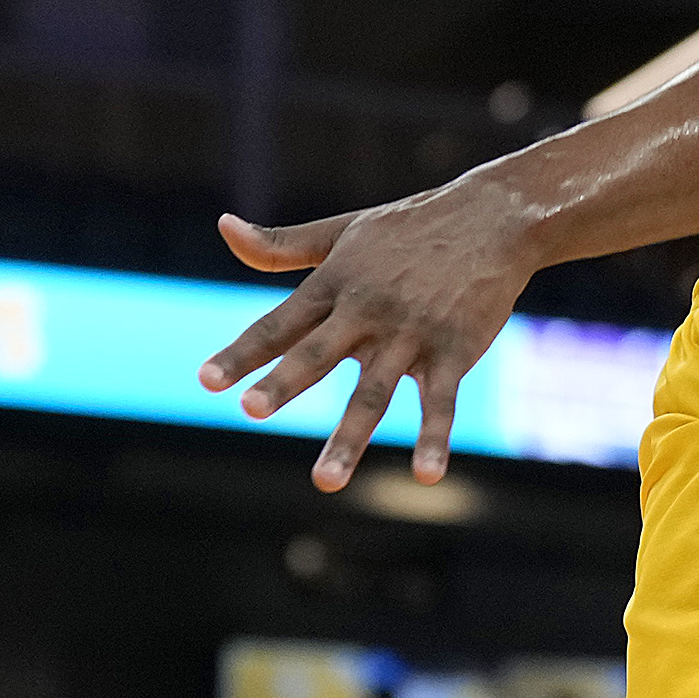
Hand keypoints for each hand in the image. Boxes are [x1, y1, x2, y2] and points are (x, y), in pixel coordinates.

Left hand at [195, 186, 540, 489]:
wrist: (492, 217)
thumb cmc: (408, 226)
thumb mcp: (341, 231)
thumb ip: (280, 245)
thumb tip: (224, 228)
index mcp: (335, 282)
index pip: (280, 323)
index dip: (243, 352)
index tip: (206, 381)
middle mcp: (368, 309)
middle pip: (319, 352)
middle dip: (286, 382)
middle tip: (252, 409)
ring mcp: (411, 333)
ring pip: (374, 392)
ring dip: (349, 437)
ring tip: (324, 480)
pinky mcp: (452, 351)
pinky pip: (440, 402)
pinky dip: (433, 438)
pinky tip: (426, 475)